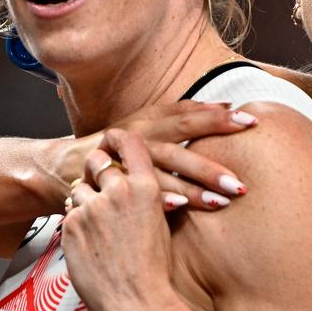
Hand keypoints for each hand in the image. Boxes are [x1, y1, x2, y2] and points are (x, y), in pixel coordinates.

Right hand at [47, 100, 255, 213]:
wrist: (61, 167)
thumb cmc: (116, 148)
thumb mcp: (145, 125)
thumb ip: (182, 116)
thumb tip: (227, 104)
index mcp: (148, 121)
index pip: (187, 115)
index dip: (217, 117)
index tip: (250, 120)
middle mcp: (138, 136)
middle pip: (179, 145)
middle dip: (211, 165)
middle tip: (241, 182)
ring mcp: (123, 159)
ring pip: (163, 172)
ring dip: (192, 187)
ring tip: (222, 200)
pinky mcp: (110, 183)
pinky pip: (137, 191)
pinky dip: (158, 197)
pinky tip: (178, 206)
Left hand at [61, 129, 182, 310]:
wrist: (138, 303)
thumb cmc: (156, 271)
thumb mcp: (163, 225)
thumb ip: (150, 200)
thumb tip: (142, 188)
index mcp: (146, 188)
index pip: (128, 143)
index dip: (117, 138)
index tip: (113, 140)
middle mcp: (118, 191)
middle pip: (96, 160)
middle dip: (95, 168)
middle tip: (98, 179)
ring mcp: (92, 207)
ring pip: (79, 188)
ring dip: (85, 200)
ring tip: (97, 222)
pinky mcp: (71, 225)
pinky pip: (70, 214)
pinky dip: (77, 224)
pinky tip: (90, 242)